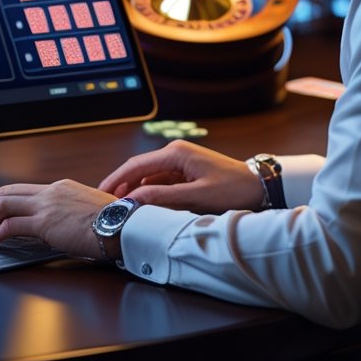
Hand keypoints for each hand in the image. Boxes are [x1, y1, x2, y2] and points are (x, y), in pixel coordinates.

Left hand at [0, 180, 115, 259]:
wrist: (123, 225)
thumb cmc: (113, 222)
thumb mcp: (88, 209)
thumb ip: (70, 213)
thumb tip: (61, 226)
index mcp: (61, 187)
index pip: (25, 190)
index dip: (6, 201)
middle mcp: (50, 192)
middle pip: (8, 192)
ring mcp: (46, 205)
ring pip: (4, 205)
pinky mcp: (44, 223)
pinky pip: (11, 226)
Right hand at [98, 140, 263, 214]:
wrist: (259, 187)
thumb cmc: (233, 189)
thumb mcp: (198, 195)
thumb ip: (164, 196)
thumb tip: (135, 199)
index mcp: (176, 154)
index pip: (136, 165)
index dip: (116, 179)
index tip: (101, 193)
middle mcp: (175, 153)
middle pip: (139, 168)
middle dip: (121, 184)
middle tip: (106, 202)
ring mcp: (180, 162)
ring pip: (148, 176)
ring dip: (135, 190)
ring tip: (121, 206)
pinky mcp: (185, 172)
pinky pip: (160, 181)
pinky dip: (149, 192)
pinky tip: (143, 204)